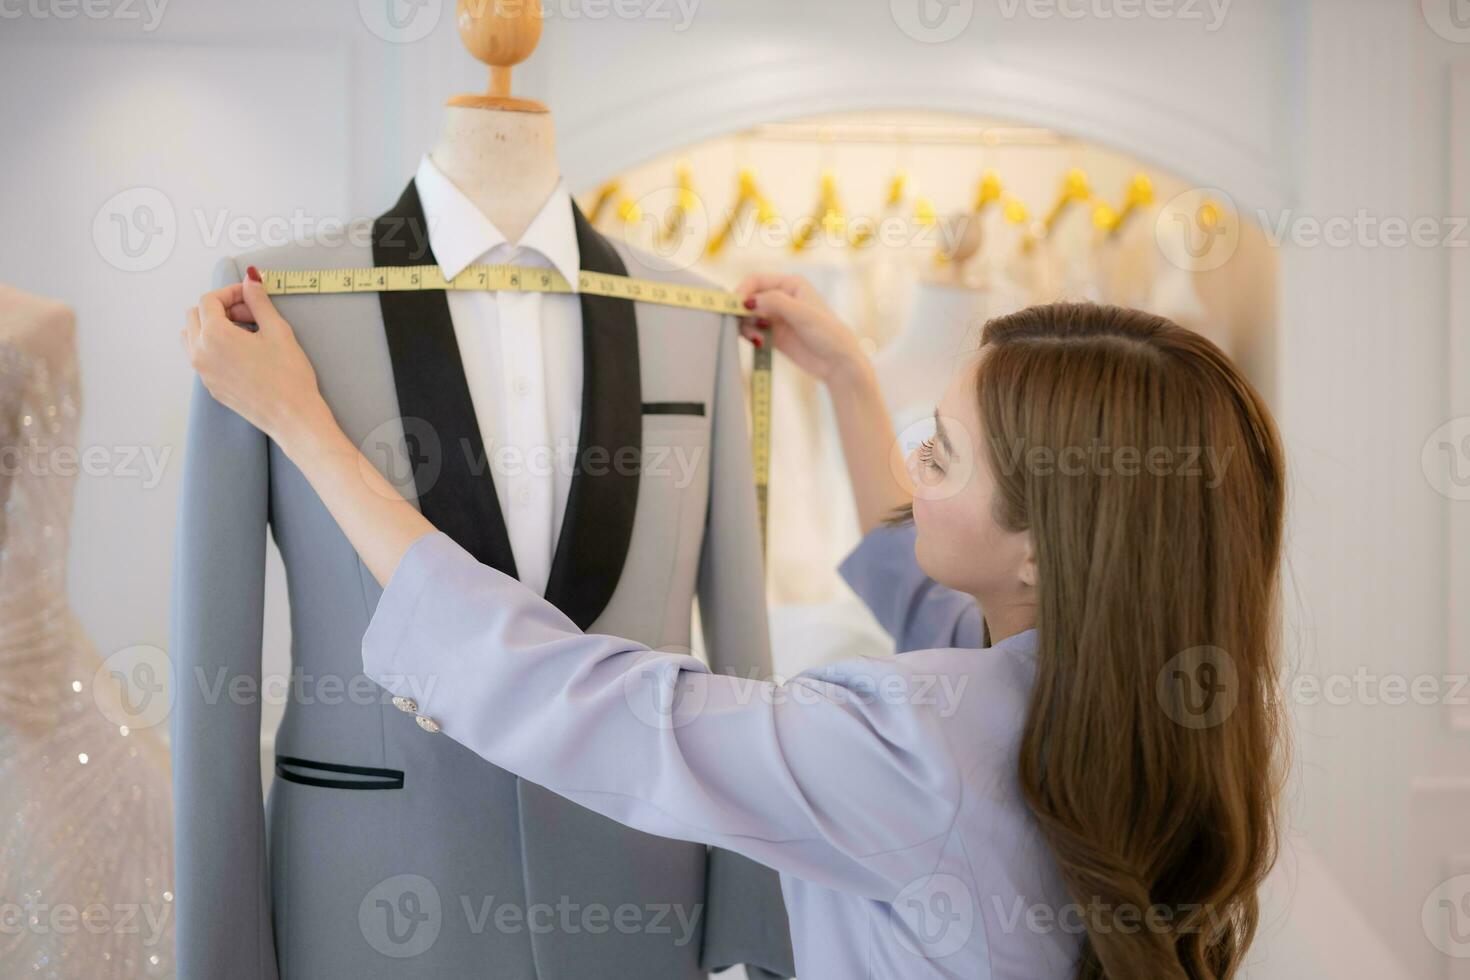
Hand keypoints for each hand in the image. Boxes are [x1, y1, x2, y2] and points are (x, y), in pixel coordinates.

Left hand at [181, 268, 331, 452]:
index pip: (209, 300)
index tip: (251, 296)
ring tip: (244, 333)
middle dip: (220, 308)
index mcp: (214, 335)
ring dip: (212, 327)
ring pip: (192, 337)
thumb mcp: (277, 330)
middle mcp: (200, 353)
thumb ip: (258, 301)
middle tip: (250, 315)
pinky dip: (215, 347)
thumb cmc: (288, 375)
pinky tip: (244, 354)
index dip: (231, 293)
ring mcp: (203, 372)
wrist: (292, 416)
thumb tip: (250, 278)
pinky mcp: (211, 387)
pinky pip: (202, 357)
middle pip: (195, 315)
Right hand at [735, 273, 866, 382]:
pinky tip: (759, 343)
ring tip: (756, 339)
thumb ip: (774, 302)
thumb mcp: (801, 314)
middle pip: (748, 298)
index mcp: (790, 284)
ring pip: (747, 316)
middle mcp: (780, 297)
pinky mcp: (772, 335)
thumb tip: (746, 301)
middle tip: (738, 325)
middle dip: (741, 311)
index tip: (735, 306)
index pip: (756, 281)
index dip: (742, 291)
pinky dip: (749, 335)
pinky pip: (751, 331)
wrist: (837, 363)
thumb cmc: (827, 332)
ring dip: (745, 326)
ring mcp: (775, 317)